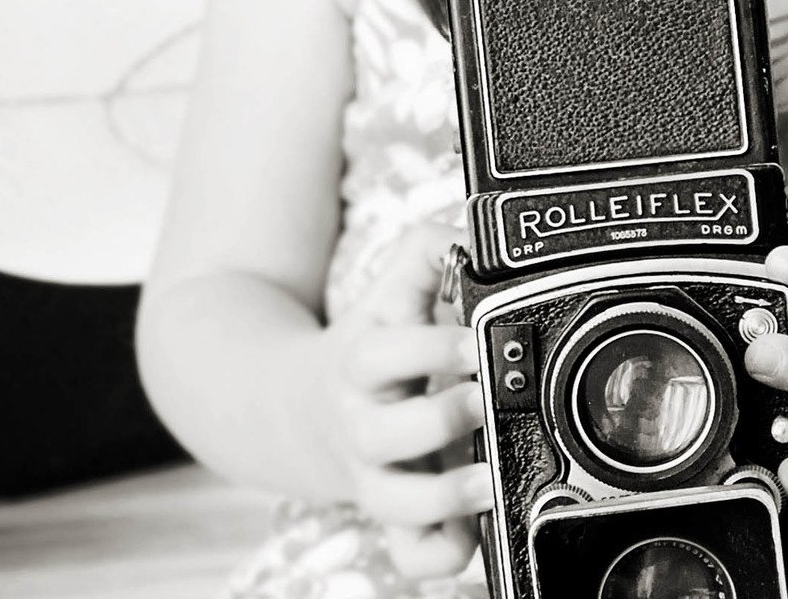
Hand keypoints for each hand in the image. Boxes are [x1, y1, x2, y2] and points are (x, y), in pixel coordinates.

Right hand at [317, 223, 492, 578]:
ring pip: (396, 505)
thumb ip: (429, 252)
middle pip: (384, 435)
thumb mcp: (388, 294)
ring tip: (492, 478)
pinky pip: (412, 556)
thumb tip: (472, 231)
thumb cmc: (368, 348)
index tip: (476, 340)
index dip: (428, 349)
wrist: (296, 413)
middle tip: (489, 399)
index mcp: (360, 365)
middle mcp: (362, 427)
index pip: (380, 355)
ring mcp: (376, 479)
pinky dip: (441, 554)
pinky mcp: (395, 520)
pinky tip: (476, 530)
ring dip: (446, 499)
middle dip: (441, 419)